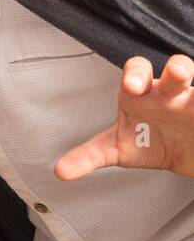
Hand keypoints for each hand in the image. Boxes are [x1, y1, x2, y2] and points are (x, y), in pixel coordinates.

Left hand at [56, 54, 193, 179]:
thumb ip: (89, 156)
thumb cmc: (147, 141)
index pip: (136, 71)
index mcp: (143, 94)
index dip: (135, 75)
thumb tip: (59, 171)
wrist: (182, 154)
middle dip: (178, 71)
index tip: (132, 88)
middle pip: (178, 70)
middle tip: (177, 77)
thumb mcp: (119, 149)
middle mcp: (173, 93)